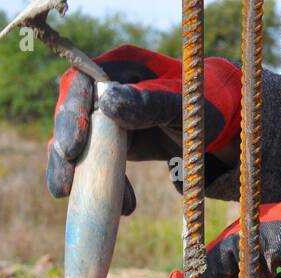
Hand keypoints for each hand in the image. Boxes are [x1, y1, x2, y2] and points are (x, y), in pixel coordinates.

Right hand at [47, 45, 241, 213]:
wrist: (217, 124)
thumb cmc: (205, 106)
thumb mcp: (183, 106)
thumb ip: (150, 103)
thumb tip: (107, 103)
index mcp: (122, 66)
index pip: (81, 83)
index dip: (71, 114)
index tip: (73, 148)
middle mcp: (106, 87)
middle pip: (71, 117)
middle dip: (65, 154)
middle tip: (63, 187)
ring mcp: (105, 116)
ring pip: (77, 145)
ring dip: (80, 177)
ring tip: (94, 205)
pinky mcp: (109, 142)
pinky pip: (95, 164)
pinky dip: (106, 186)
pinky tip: (126, 206)